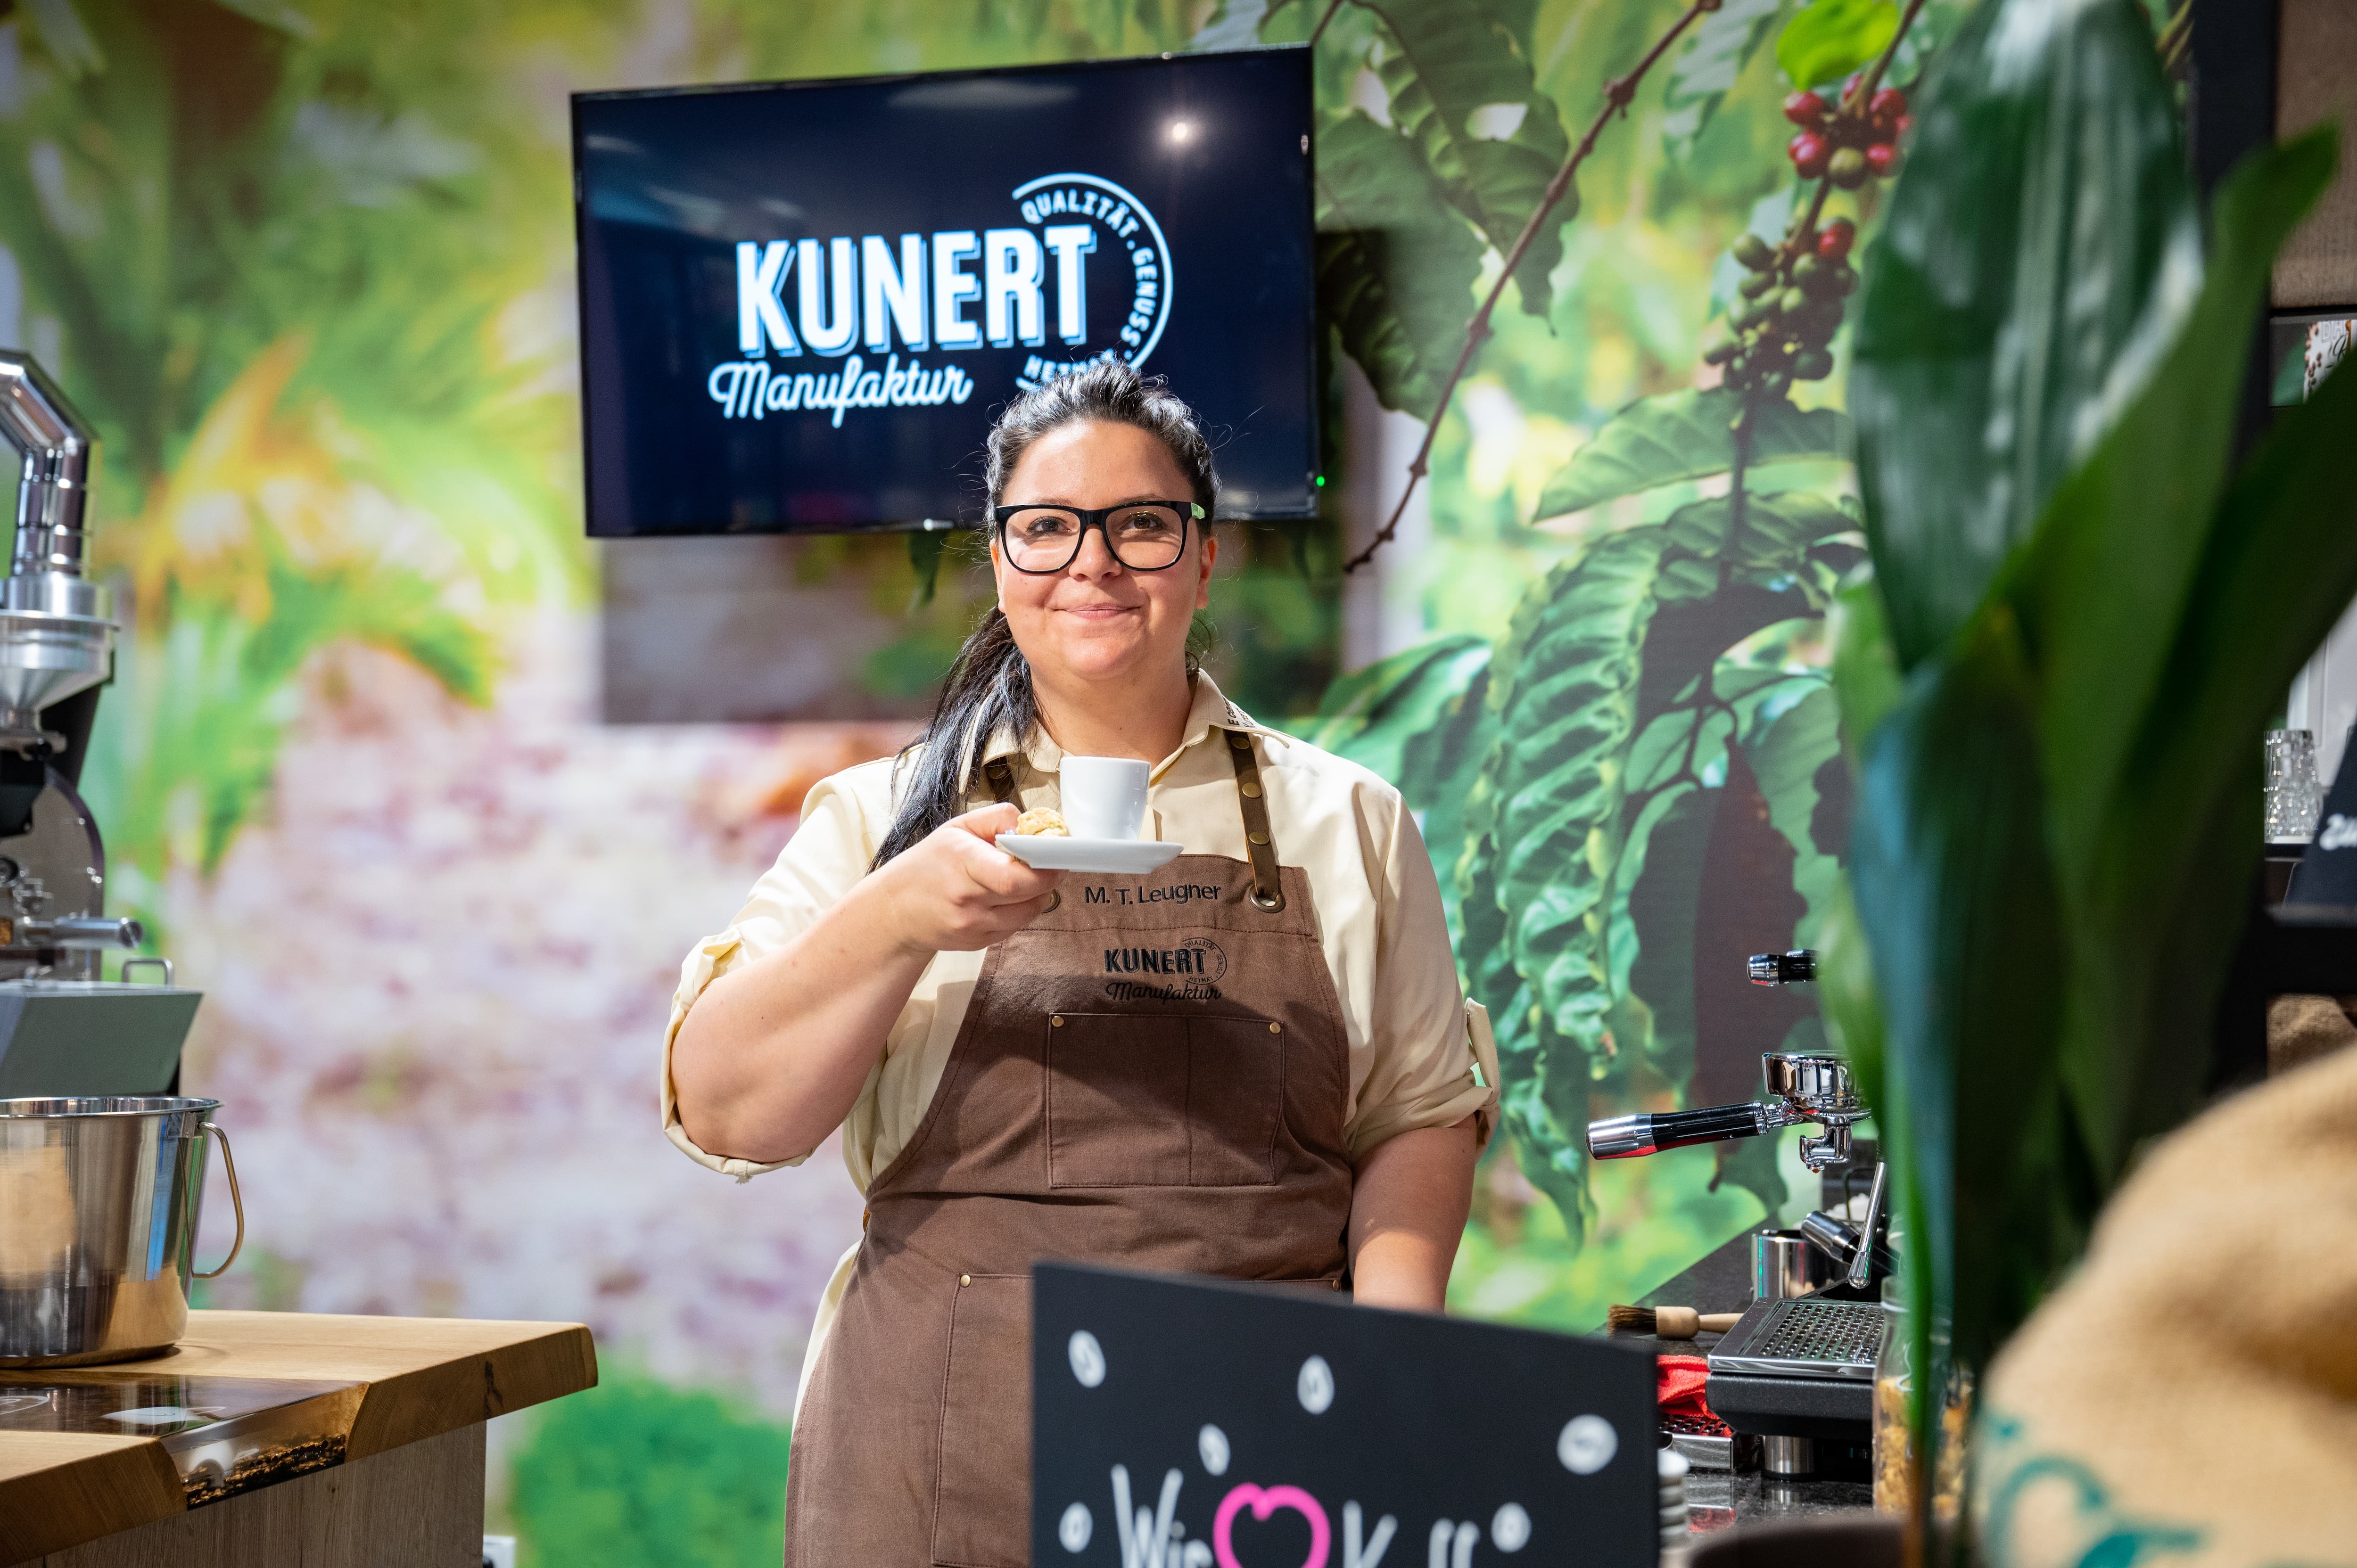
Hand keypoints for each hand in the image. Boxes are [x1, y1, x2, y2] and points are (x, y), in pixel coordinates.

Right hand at [866, 803, 1064, 955]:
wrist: (895, 910)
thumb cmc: (929, 864)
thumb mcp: (958, 828)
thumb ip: (997, 819)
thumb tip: (1031, 824)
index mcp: (962, 862)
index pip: (1014, 876)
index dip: (1043, 867)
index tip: (1053, 854)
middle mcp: (966, 899)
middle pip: (1027, 895)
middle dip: (1047, 877)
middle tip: (1050, 863)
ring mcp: (972, 926)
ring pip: (1028, 912)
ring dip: (1037, 895)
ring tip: (1025, 879)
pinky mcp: (978, 943)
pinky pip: (1016, 926)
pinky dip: (1021, 910)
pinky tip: (1006, 897)